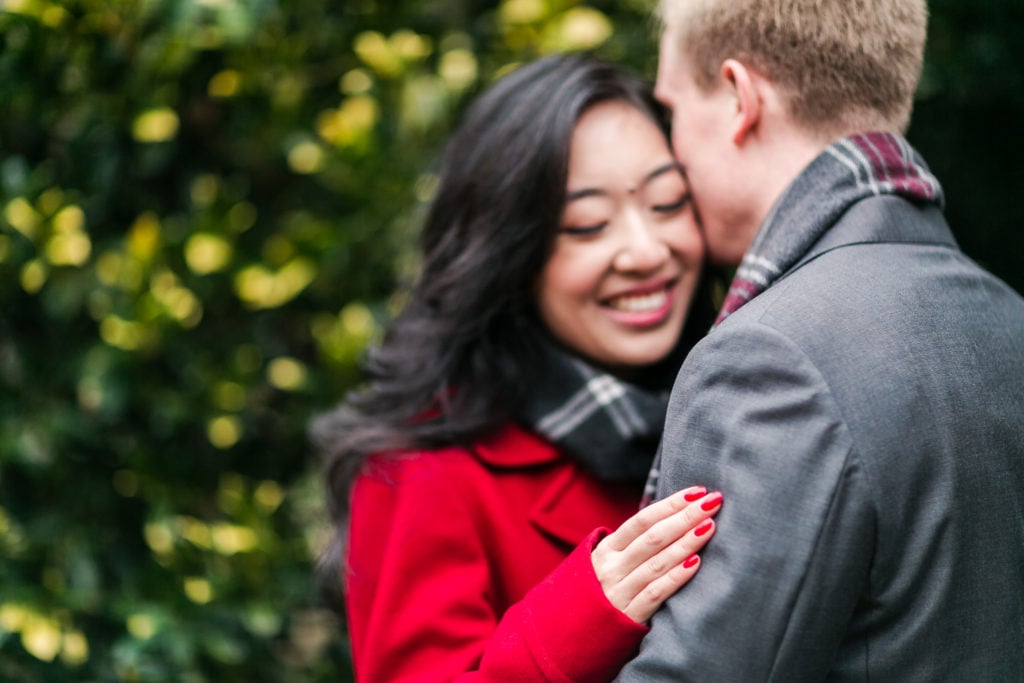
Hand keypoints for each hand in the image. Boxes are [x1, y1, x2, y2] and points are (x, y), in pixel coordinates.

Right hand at [591, 486, 721, 622]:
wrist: (572, 634)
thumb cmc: (601, 592)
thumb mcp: (609, 563)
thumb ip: (633, 545)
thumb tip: (673, 517)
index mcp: (607, 550)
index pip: (642, 520)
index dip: (671, 504)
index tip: (698, 491)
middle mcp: (611, 568)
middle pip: (653, 538)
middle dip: (685, 516)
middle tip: (713, 502)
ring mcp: (618, 592)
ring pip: (657, 562)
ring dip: (686, 542)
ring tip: (710, 526)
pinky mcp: (628, 616)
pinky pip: (656, 593)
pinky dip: (676, 577)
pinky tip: (696, 563)